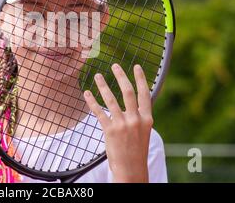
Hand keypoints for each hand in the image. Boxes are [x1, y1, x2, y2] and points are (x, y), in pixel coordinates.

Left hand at [83, 64, 152, 182]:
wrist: (131, 169)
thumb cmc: (136, 151)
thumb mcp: (144, 132)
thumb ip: (139, 117)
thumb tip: (134, 103)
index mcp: (147, 119)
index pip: (145, 94)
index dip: (140, 79)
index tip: (137, 66)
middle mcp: (136, 119)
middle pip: (128, 92)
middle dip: (121, 76)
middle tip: (115, 65)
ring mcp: (123, 125)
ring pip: (111, 99)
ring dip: (103, 85)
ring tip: (98, 76)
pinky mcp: (110, 131)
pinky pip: (99, 112)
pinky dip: (92, 101)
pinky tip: (87, 93)